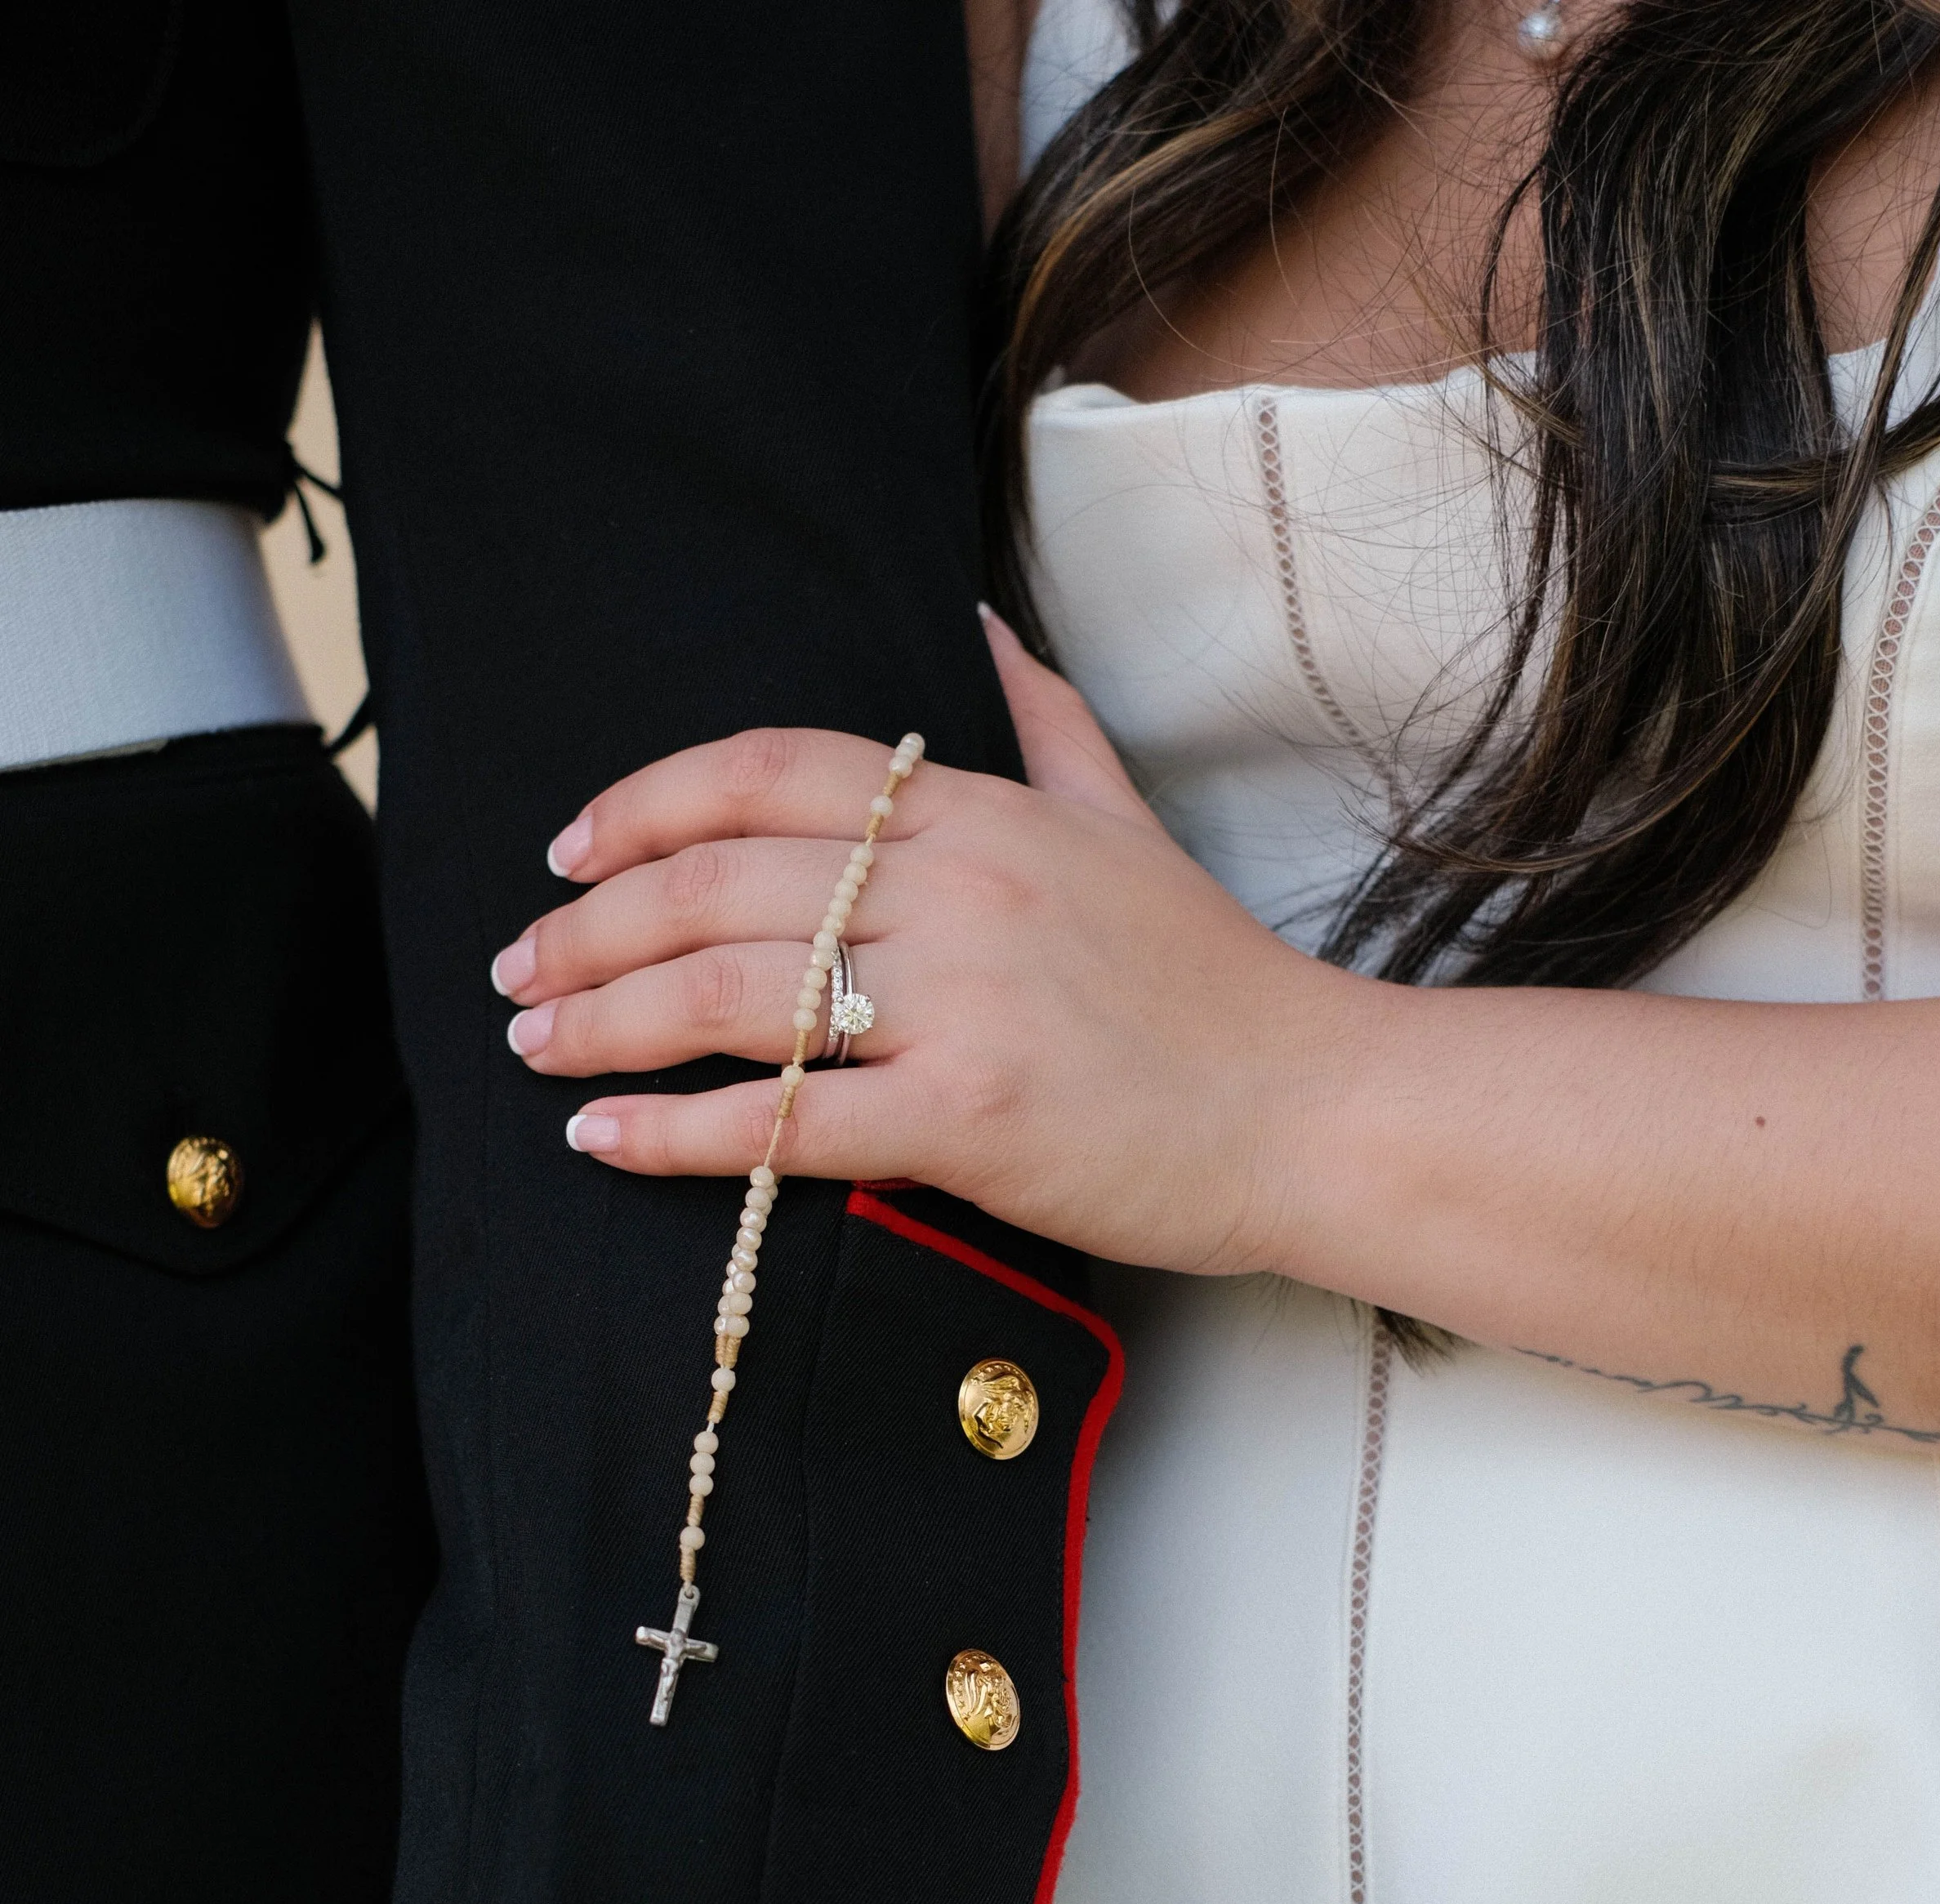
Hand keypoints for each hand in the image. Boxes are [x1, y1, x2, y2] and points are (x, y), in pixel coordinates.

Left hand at [490, 610, 1355, 1275]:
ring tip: (536, 1047)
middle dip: (592, 926)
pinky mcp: (970, 1121)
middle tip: (517, 969)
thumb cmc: (1214, 986)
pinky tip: (604, 1142)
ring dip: (606, 1021)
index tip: (571, 848)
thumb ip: (1041, 720)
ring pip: (733, 996)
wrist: (1315, 1111)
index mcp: (981, 813)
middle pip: (719, 885)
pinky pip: (787, 1123)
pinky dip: (678, 1134)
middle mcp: (958, 891)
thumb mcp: (1126, 822)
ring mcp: (962, 1005)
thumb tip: (976, 618)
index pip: (769, 771)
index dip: (647, 803)